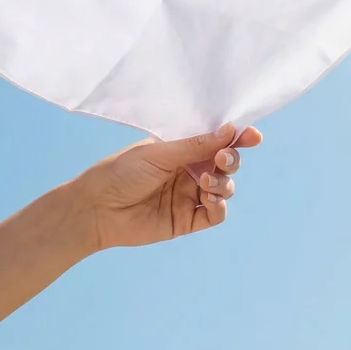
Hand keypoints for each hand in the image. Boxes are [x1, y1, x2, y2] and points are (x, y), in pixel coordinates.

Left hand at [77, 124, 262, 249]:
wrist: (97, 208)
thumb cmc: (122, 171)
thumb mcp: (160, 152)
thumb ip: (195, 145)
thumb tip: (230, 130)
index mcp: (182, 147)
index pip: (216, 139)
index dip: (237, 137)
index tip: (253, 135)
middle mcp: (189, 169)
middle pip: (226, 162)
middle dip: (231, 159)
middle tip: (222, 158)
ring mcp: (190, 194)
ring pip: (225, 187)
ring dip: (224, 183)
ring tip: (206, 183)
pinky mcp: (187, 219)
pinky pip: (215, 214)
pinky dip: (219, 206)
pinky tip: (208, 199)